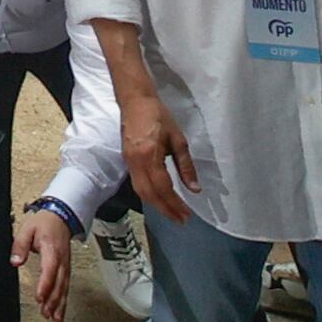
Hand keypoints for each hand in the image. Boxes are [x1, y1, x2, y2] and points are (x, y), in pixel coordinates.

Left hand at [12, 208, 72, 321]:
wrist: (61, 217)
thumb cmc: (44, 223)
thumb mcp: (27, 229)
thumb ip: (20, 245)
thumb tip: (15, 261)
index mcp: (51, 249)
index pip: (50, 269)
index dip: (45, 284)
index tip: (39, 297)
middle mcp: (62, 260)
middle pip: (59, 282)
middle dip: (53, 300)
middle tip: (46, 313)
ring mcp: (66, 265)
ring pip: (64, 287)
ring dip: (60, 304)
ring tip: (54, 319)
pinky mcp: (66, 269)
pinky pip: (66, 286)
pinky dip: (63, 300)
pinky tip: (59, 313)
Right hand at [122, 92, 200, 227]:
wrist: (135, 102)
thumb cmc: (160, 117)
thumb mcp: (178, 140)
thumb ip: (186, 166)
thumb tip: (195, 189)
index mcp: (150, 155)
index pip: (163, 187)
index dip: (174, 203)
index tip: (186, 214)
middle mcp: (136, 162)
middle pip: (149, 194)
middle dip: (165, 209)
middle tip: (180, 220)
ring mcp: (128, 162)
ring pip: (141, 191)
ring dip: (156, 205)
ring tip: (172, 213)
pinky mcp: (126, 160)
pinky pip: (137, 184)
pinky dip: (148, 195)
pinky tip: (159, 198)